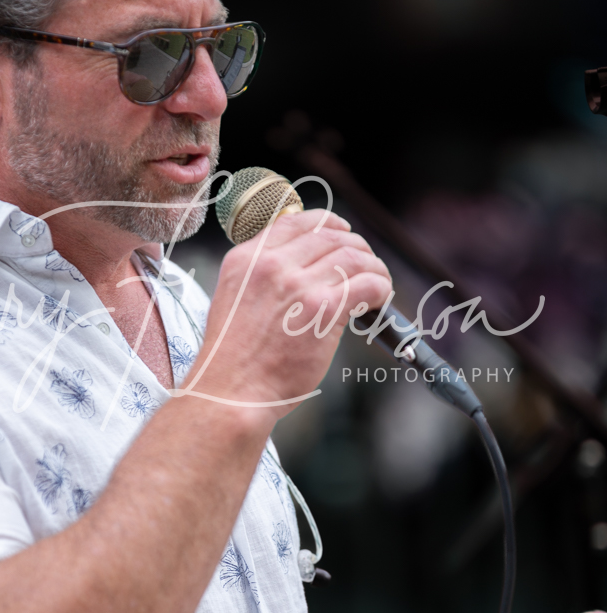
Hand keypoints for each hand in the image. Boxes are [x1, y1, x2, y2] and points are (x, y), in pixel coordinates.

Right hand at [188, 209, 391, 417]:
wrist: (231, 391)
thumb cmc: (233, 358)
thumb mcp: (233, 298)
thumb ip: (261, 277)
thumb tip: (300, 267)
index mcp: (246, 259)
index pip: (296, 220)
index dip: (328, 224)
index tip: (343, 233)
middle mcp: (271, 265)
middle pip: (330, 235)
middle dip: (356, 248)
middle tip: (366, 266)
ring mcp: (297, 285)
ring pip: (353, 256)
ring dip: (373, 268)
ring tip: (377, 284)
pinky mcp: (322, 309)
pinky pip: (367, 284)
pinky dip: (381, 287)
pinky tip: (379, 299)